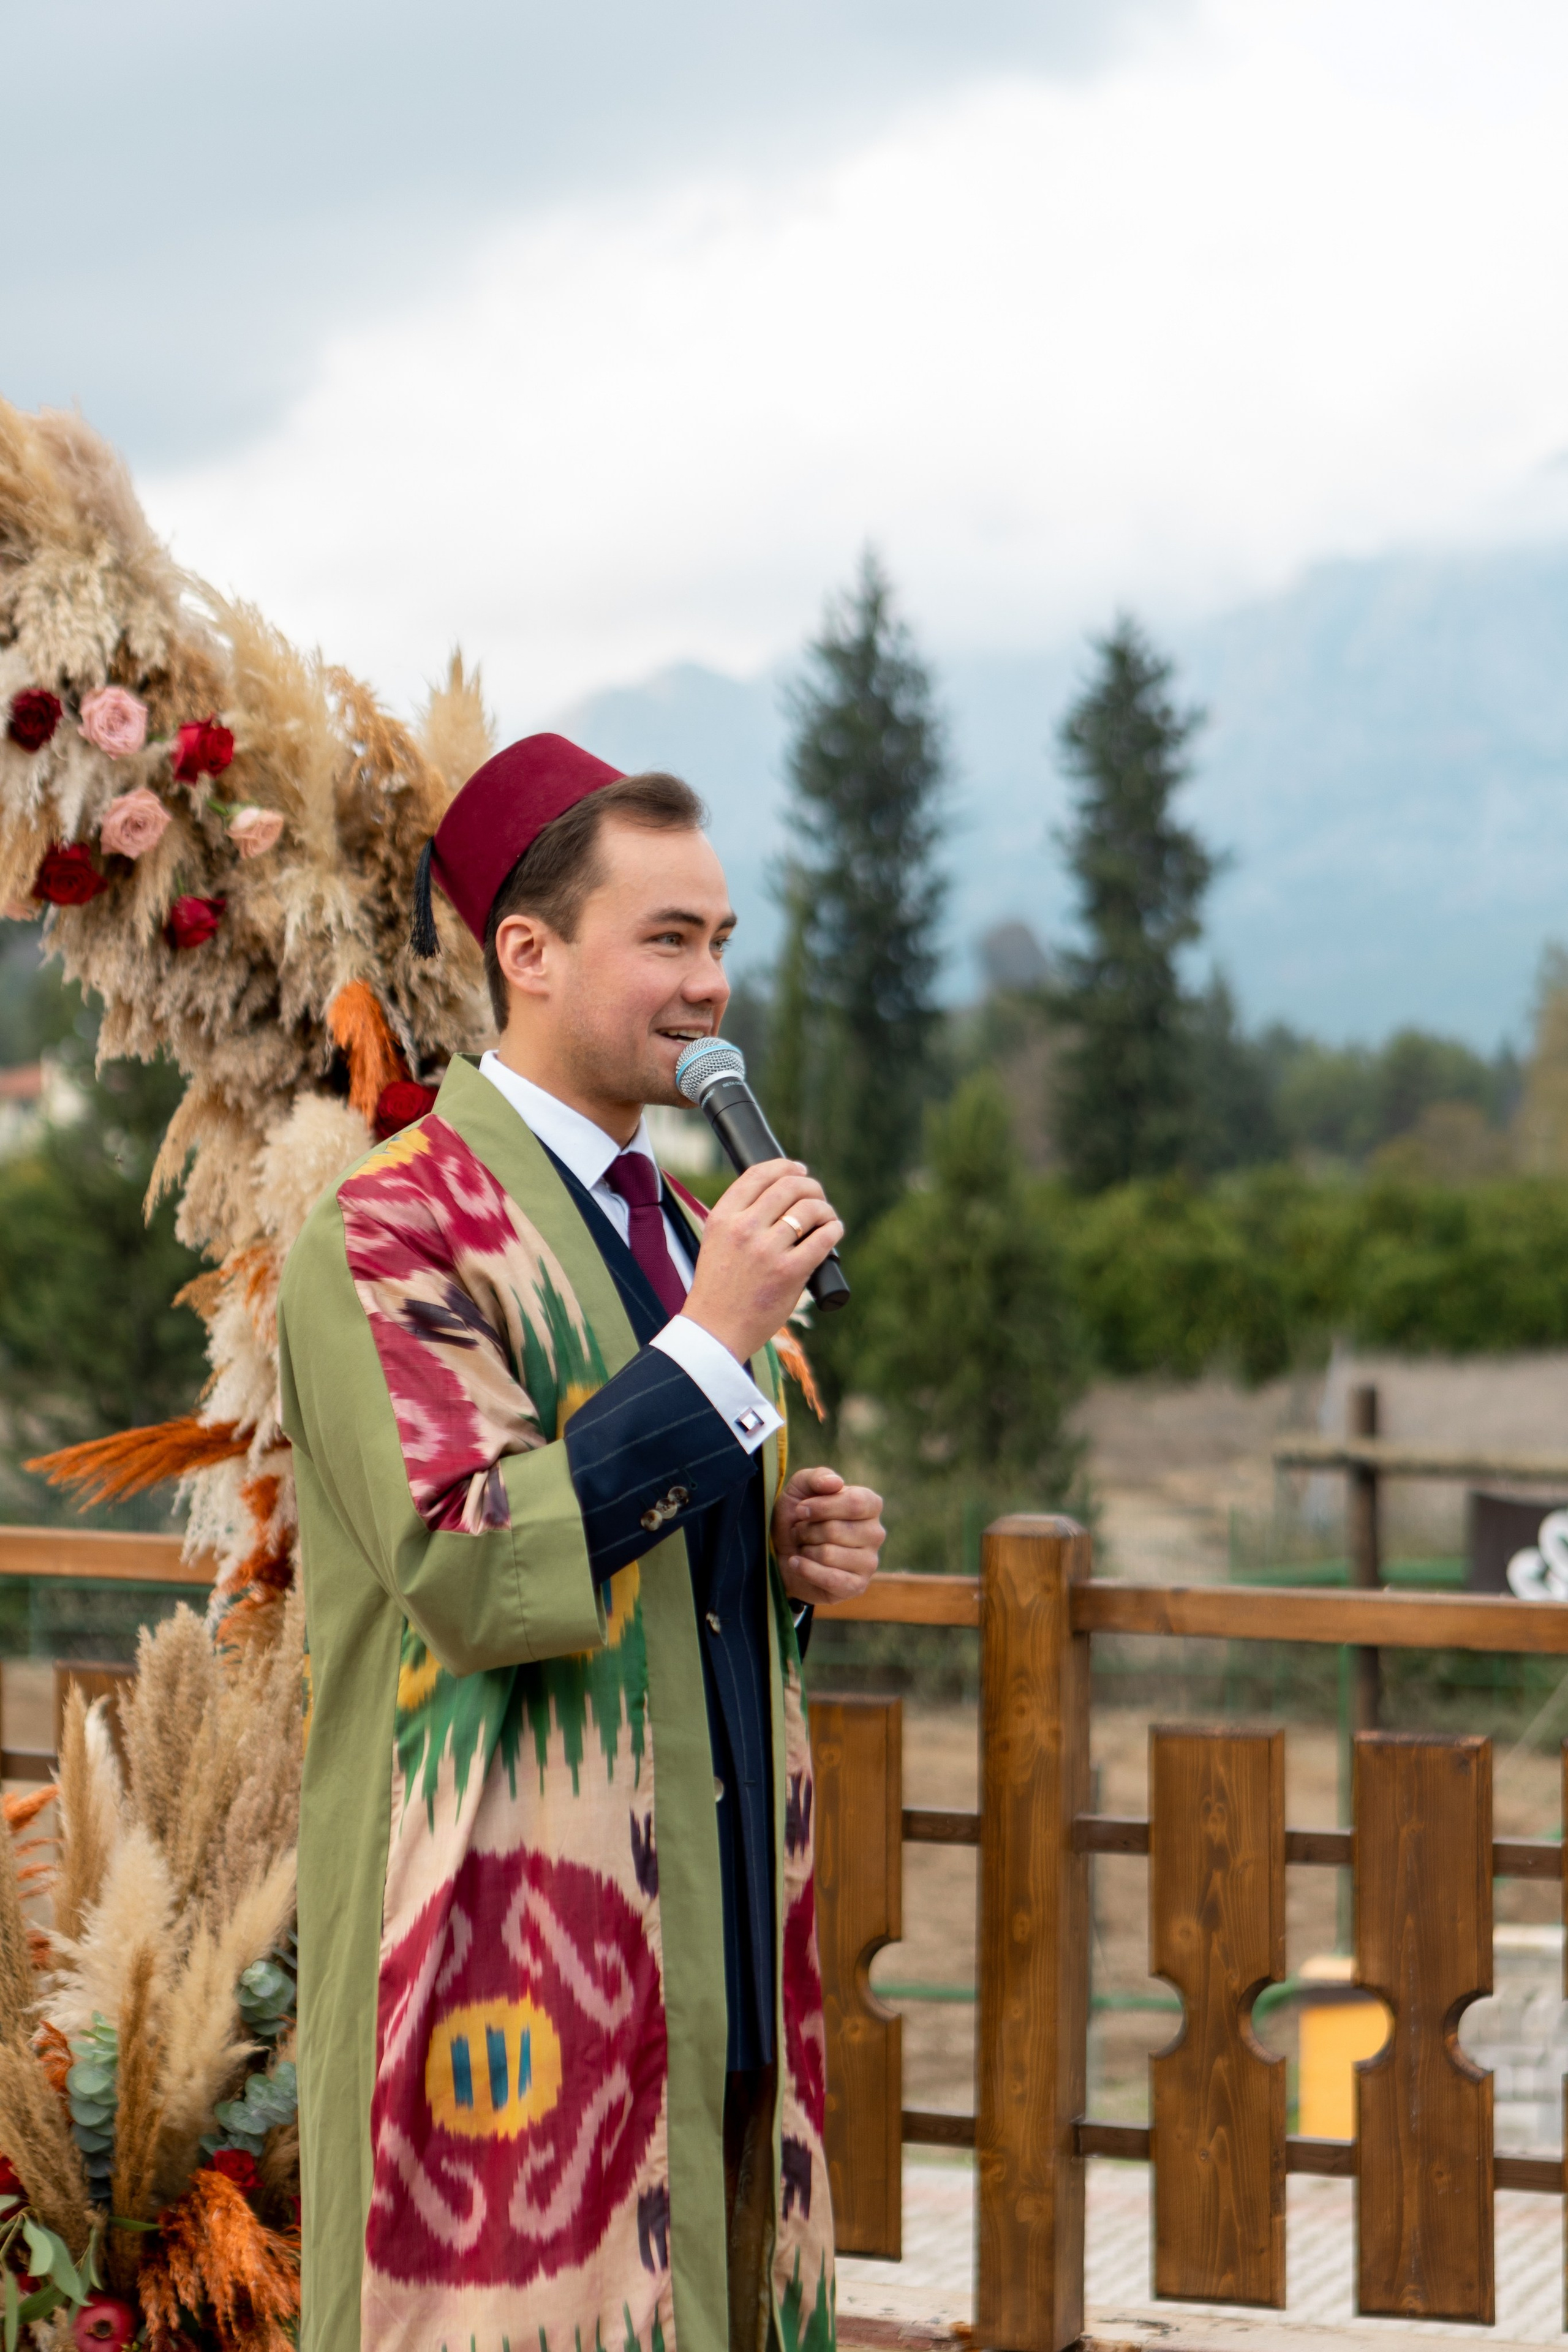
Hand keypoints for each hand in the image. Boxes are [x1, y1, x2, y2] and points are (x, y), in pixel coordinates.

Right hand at [681, 1158, 843, 1362]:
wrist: (715, 1331)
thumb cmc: (719, 1288)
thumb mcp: (716, 1241)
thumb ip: (740, 1217)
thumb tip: (781, 1193)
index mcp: (723, 1218)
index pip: (758, 1174)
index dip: (784, 1166)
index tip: (798, 1169)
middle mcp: (744, 1229)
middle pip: (788, 1186)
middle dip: (810, 1185)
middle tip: (816, 1194)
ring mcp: (767, 1251)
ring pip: (809, 1209)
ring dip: (825, 1208)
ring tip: (827, 1216)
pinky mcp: (790, 1273)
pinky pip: (823, 1238)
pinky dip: (834, 1229)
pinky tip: (834, 1231)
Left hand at [773, 1466, 885, 1607]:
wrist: (783, 1552)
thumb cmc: (797, 1517)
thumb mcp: (800, 1489)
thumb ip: (816, 1477)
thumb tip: (836, 1483)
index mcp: (870, 1505)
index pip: (855, 1503)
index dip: (822, 1507)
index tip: (800, 1510)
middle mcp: (876, 1533)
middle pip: (836, 1530)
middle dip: (807, 1530)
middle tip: (800, 1531)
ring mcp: (869, 1562)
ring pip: (829, 1554)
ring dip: (805, 1549)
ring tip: (803, 1547)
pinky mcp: (857, 1586)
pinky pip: (830, 1579)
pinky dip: (805, 1569)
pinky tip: (796, 1563)